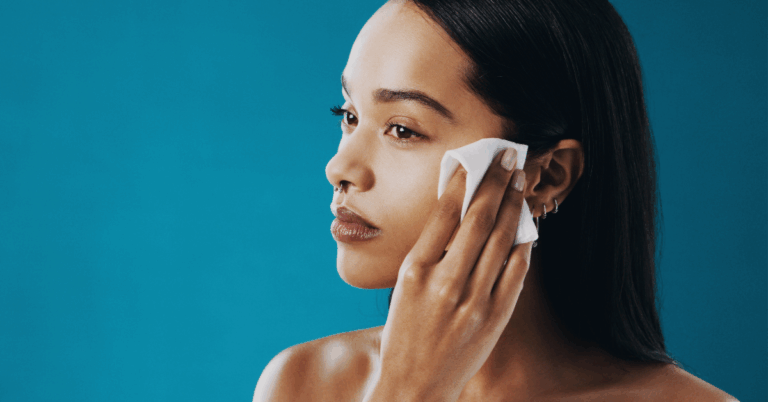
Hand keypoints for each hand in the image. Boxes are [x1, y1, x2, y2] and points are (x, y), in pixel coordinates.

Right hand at [366, 150, 531, 401]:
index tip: (475, 159)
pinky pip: (515, 272)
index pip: (444, 214)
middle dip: (495, 182)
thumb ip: (429, 253)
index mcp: (415, 271)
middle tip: (509, 156)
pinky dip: (523, 244)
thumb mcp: (404, 287)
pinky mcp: (494, 318)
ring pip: (501, 240)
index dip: (464, 181)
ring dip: (513, 205)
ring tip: (520, 181)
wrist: (414, 386)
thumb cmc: (404, 334)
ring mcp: (473, 301)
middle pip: (478, 220)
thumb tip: (457, 213)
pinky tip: (527, 224)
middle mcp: (444, 282)